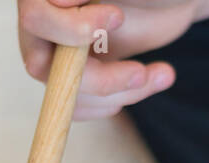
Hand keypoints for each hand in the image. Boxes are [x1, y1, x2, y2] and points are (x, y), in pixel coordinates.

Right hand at [16, 0, 208, 118]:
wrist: (172, 1)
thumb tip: (57, 0)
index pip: (36, 19)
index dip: (72, 30)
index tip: (118, 18)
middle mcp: (47, 23)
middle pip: (44, 69)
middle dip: (98, 80)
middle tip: (140, 74)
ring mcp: (60, 52)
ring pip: (67, 94)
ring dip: (118, 93)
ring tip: (162, 74)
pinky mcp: (80, 74)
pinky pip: (82, 106)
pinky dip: (120, 100)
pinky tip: (152, 80)